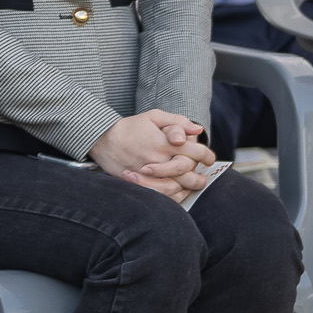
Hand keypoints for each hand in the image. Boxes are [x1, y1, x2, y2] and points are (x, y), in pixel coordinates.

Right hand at [89, 111, 213, 199]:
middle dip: (199, 177)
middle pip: (189, 173)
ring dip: (187, 188)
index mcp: (166, 142)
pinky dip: (172, 196)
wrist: (103, 139)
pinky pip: (160, 195)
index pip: (196, 152)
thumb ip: (177, 122)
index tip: (209, 160)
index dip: (207, 156)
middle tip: (202, 178)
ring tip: (191, 186)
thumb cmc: (131, 127)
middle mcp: (160, 159)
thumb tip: (197, 129)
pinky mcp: (140, 182)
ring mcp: (150, 173)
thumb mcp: (153, 116)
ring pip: (176, 187)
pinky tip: (176, 192)